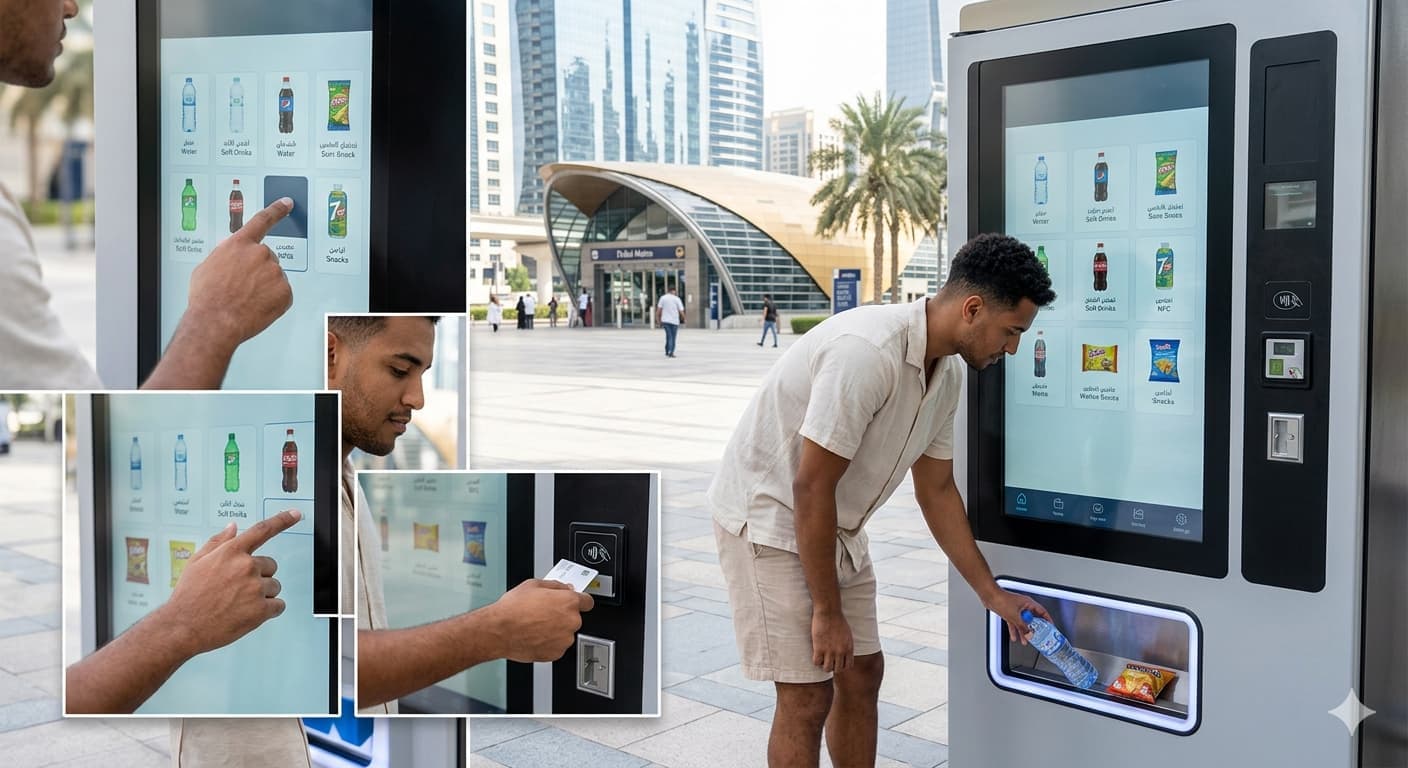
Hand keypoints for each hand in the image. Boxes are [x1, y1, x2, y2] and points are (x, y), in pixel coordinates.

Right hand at [160, 510, 301, 655]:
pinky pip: (279, 605)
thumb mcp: (197, 562)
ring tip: (239, 603)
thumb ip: (218, 542)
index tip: (295, 514)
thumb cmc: (188, 595)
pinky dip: (269, 610)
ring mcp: (255, 588)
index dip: (282, 520)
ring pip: (274, 586)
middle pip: (271, 566)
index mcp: (231, 552)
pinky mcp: (261, 610)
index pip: (262, 530)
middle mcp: (246, 566)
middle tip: (237, 589)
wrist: (182, 627)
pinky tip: (249, 613)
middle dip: (259, 576)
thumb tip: (233, 527)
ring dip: (263, 594)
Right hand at [182, 198, 294, 348]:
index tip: (287, 203)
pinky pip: (282, 294)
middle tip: (242, 287)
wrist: (216, 320)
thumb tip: (232, 256)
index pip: (261, 220)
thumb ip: (226, 255)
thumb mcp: (208, 266)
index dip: (276, 210)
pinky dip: (273, 301)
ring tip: (246, 299)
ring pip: (274, 277)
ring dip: (265, 286)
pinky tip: (257, 307)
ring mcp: (275, 272)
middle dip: (258, 271)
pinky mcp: (285, 291)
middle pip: (266, 258)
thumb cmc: (207, 296)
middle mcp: (260, 253)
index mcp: (239, 244)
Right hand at [486, 579, 592, 661]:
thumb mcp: (534, 584)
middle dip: (563, 615)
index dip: (580, 601)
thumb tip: (564, 588)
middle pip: (575, 617)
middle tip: (545, 613)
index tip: (576, 602)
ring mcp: (564, 639)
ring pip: (565, 633)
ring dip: (556, 630)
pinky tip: (535, 635)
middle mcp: (571, 621)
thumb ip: (555, 586)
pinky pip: (557, 646)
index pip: (587, 601)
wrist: (499, 631)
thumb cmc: (513, 609)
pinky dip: (549, 642)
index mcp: (569, 602)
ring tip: (537, 625)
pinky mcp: (556, 653)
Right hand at [810, 609, 853, 672]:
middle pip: (837, 669)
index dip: (842, 666)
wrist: (829, 611)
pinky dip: (816, 660)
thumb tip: (844, 653)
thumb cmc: (838, 620)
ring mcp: (830, 651)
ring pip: (827, 669)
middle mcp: (840, 652)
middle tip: (828, 660)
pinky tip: (815, 654)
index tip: (837, 662)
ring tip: (821, 658)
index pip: (848, 666)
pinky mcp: (819, 648)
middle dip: (833, 666)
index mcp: (849, 648)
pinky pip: (816, 662)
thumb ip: (846, 645)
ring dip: (824, 665)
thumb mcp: (847, 634)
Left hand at [983, 588, 1051, 644]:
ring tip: (1025, 641)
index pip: (1042, 612)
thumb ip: (1023, 627)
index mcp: (1028, 603)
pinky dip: (1014, 630)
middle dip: (1034, 629)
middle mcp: (1024, 606)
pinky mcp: (1009, 612)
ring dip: (1023, 632)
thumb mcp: (1015, 617)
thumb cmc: (1002, 600)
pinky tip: (1014, 636)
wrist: (990, 597)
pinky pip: (1014, 623)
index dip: (1047, 620)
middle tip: (1038, 636)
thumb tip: (1029, 634)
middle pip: (1032, 619)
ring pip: (1022, 622)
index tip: (1050, 627)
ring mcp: (1016, 609)